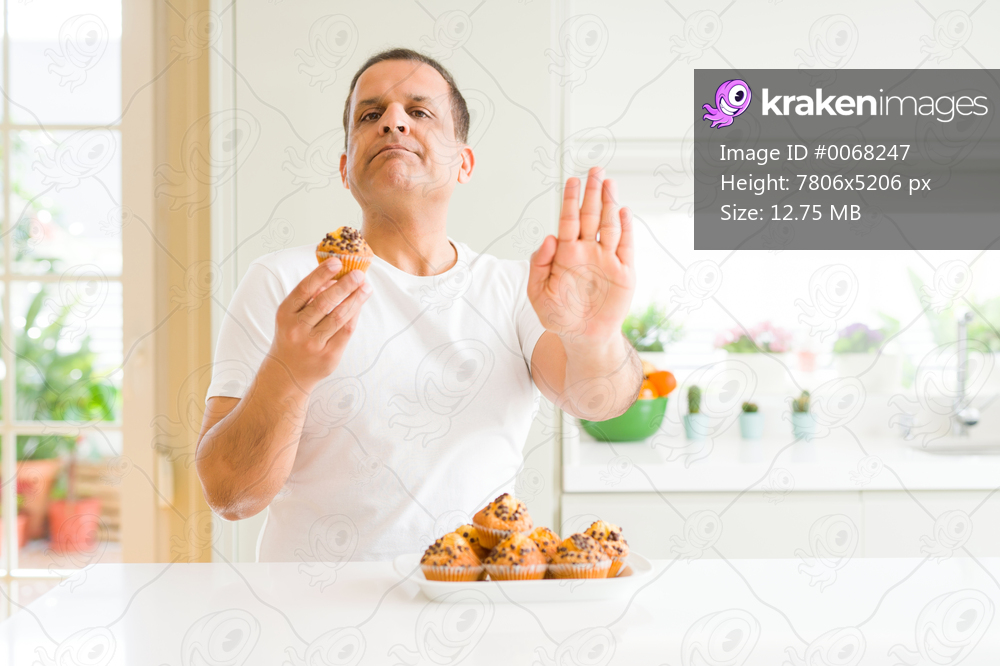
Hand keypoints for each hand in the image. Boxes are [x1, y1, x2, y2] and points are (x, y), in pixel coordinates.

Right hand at [267, 258, 371, 390]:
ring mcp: (312, 344)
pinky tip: (360, 304)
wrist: (287, 374)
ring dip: (355, 299)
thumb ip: (309, 298)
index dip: (321, 274)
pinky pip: (346, 331)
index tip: (337, 261)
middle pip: (324, 303)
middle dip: (344, 286)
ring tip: (366, 287)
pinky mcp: (328, 356)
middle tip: (359, 274)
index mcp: (285, 314)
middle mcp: (296, 329)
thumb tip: (335, 278)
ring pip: (339, 317)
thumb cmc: (292, 337)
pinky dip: (354, 315)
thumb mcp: (291, 316)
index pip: (304, 289)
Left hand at [528, 166, 635, 344]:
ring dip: (609, 203)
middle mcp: (587, 251)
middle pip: (591, 216)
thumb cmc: (559, 316)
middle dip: (592, 193)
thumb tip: (548, 237)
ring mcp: (606, 259)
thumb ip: (538, 264)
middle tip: (595, 170)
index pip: (569, 220)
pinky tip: (622, 211)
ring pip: (609, 225)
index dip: (570, 200)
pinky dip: (625, 228)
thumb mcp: (538, 293)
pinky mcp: (624, 272)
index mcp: (566, 254)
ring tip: (609, 183)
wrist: (583, 337)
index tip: (572, 180)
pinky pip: (625, 246)